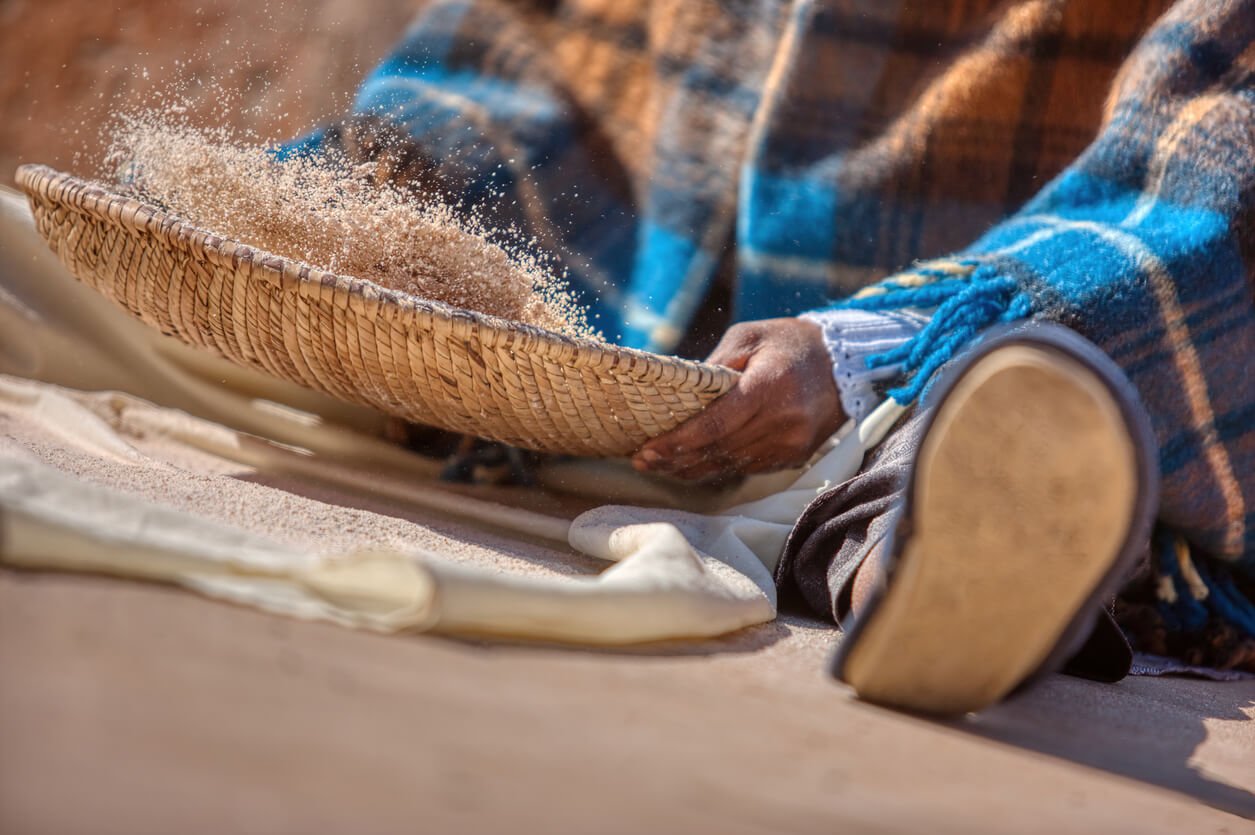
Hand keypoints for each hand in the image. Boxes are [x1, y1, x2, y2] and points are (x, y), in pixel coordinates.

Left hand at [633, 318, 844, 480]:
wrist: (845, 362)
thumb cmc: (788, 342)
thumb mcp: (747, 338)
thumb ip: (713, 366)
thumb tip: (677, 395)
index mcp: (768, 388)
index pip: (714, 426)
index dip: (677, 443)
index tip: (646, 450)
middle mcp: (782, 422)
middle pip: (718, 451)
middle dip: (675, 460)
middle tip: (641, 461)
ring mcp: (790, 445)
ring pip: (730, 466)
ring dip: (691, 470)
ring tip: (659, 466)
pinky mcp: (794, 457)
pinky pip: (747, 469)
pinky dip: (717, 468)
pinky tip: (692, 466)